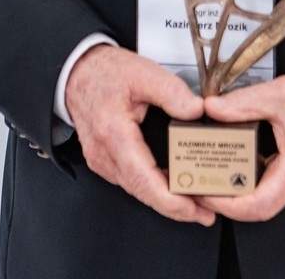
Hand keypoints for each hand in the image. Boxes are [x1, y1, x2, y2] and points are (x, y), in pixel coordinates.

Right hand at [65, 44, 214, 224]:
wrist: (78, 73)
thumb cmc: (106, 73)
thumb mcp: (144, 73)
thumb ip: (172, 91)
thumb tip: (196, 110)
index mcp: (114, 134)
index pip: (144, 180)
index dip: (171, 201)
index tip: (194, 209)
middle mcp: (105, 154)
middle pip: (143, 192)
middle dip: (176, 207)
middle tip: (205, 211)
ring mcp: (102, 161)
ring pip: (137, 190)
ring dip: (165, 199)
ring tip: (196, 199)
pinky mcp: (104, 162)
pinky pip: (130, 181)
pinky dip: (152, 188)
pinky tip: (171, 184)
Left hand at [197, 71, 284, 221]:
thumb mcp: (277, 94)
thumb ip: (241, 103)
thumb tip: (212, 109)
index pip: (259, 205)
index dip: (228, 205)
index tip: (207, 195)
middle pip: (258, 206)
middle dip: (226, 200)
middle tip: (200, 185)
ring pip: (263, 197)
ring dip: (236, 190)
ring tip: (210, 175)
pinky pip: (269, 185)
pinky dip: (248, 178)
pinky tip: (233, 164)